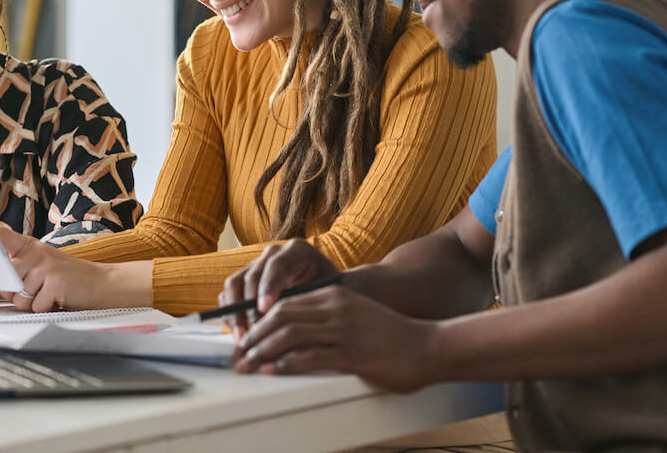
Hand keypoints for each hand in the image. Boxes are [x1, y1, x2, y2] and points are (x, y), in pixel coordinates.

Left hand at [0, 223, 120, 311]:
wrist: (103, 284)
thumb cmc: (70, 278)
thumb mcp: (44, 263)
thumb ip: (20, 261)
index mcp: (31, 246)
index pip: (2, 236)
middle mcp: (36, 253)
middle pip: (7, 282)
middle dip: (19, 294)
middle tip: (40, 289)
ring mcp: (46, 267)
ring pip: (20, 299)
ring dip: (35, 304)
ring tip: (51, 294)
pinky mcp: (55, 283)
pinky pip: (35, 307)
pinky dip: (47, 309)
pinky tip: (59, 299)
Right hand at [219, 239, 339, 339]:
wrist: (332, 293)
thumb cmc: (334, 295)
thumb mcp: (328, 297)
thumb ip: (309, 305)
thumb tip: (288, 327)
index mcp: (298, 251)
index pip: (277, 265)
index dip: (268, 287)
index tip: (265, 310)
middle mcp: (274, 253)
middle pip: (252, 275)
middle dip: (248, 306)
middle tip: (253, 332)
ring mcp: (257, 265)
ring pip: (235, 283)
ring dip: (234, 312)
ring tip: (242, 337)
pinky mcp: (246, 280)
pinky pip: (229, 293)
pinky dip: (230, 313)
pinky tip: (239, 334)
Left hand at [234, 285, 438, 392]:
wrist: (428, 345)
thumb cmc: (391, 335)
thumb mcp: (355, 315)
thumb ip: (328, 318)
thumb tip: (293, 334)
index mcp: (334, 295)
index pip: (285, 304)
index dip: (259, 321)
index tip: (244, 337)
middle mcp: (335, 308)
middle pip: (281, 317)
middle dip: (254, 337)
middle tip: (238, 354)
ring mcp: (343, 330)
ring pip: (290, 335)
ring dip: (262, 351)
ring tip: (247, 364)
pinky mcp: (352, 353)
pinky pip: (310, 357)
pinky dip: (285, 364)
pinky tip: (272, 371)